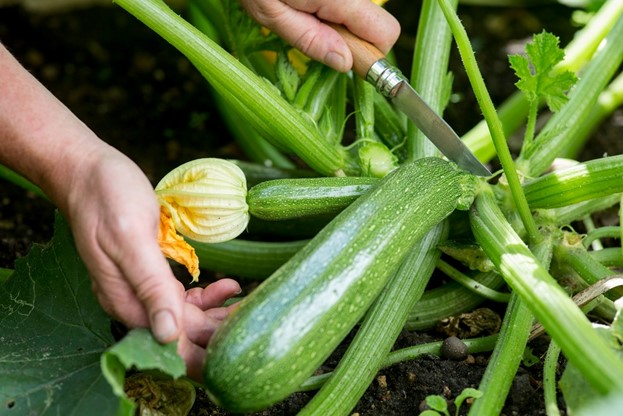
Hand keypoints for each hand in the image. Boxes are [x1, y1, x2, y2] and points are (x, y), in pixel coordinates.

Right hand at [61, 144, 239, 374]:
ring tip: (242, 296)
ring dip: (214, 310)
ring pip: (182, 313)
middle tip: (250, 310)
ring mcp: (138, 287)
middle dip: (216, 325)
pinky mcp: (147, 273)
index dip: (205, 341)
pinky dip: (204, 294)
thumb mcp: (132, 239)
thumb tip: (167, 335)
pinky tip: (225, 286)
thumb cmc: (107, 198)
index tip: (238, 330)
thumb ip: (150, 286)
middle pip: (180, 329)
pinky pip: (178, 294)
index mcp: (124, 301)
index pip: (171, 339)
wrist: (86, 171)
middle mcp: (130, 301)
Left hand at [240, 0, 399, 71]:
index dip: (368, 55)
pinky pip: (351, 3)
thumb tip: (344, 62)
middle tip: (322, 38)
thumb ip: (310, 39)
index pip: (385, 34)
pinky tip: (307, 4)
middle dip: (358, 40)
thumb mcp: (272, 14)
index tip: (344, 61)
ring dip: (343, 24)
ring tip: (306, 14)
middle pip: (381, 25)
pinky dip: (335, 10)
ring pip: (364, 13)